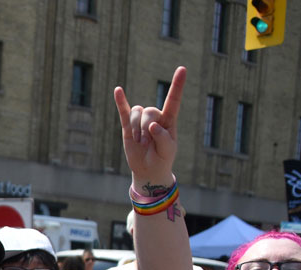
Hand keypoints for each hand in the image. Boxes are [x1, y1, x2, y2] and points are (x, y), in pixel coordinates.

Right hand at [114, 66, 184, 187]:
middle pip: (150, 111)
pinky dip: (120, 101)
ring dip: (137, 129)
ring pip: (137, 112)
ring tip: (140, 143)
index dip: (177, 85)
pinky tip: (118, 90)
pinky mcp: (128, 127)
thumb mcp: (168, 151)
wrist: (148, 170)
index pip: (173, 99)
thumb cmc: (162, 159)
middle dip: (146, 127)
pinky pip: (124, 111)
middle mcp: (156, 117)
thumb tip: (152, 125)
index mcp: (169, 120)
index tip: (182, 69)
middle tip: (147, 143)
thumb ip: (163, 137)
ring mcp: (141, 121)